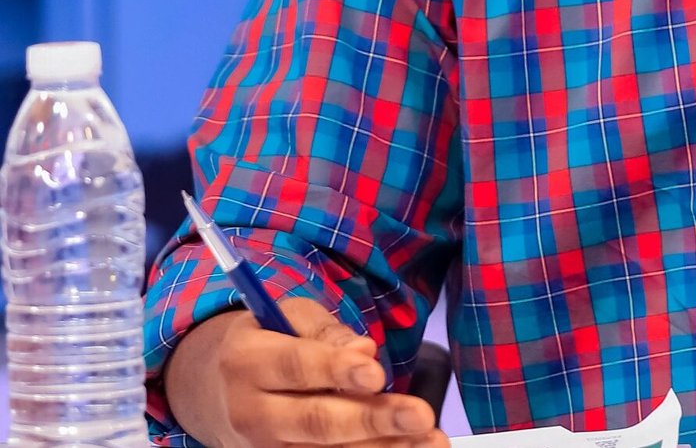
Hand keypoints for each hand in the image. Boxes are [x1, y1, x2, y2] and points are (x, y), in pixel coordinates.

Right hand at [170, 296, 446, 447]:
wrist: (208, 388)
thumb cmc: (265, 340)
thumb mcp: (287, 317)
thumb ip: (325, 331)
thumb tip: (363, 351)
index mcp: (247, 362)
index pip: (295, 367)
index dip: (336, 371)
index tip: (377, 373)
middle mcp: (251, 412)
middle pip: (314, 421)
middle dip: (371, 420)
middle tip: (420, 416)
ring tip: (431, 441)